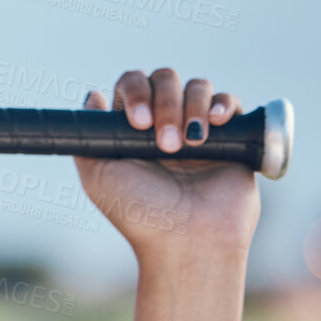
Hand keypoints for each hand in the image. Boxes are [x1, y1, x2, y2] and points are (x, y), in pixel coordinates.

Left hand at [74, 68, 260, 260]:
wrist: (188, 242)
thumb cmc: (139, 214)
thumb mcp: (98, 176)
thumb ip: (88, 136)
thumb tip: (92, 95)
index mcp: (131, 130)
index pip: (132, 85)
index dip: (135, 91)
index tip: (139, 122)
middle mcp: (164, 125)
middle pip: (165, 79)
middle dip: (165, 102)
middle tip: (165, 145)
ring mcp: (198, 130)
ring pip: (198, 86)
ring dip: (192, 106)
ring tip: (190, 144)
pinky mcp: (231, 140)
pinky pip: (230, 105)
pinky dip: (223, 105)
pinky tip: (215, 122)